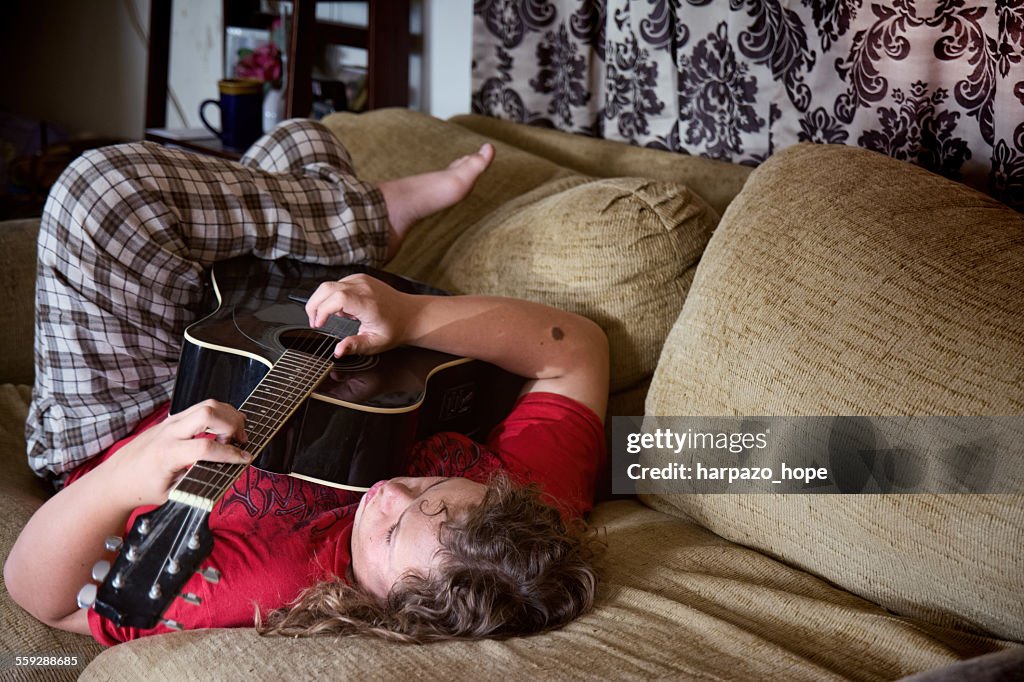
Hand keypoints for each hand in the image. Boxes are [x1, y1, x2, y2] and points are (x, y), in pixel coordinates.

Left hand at [102, 399, 249, 507]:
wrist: (113, 480)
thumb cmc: (139, 488)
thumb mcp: (171, 493)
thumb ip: (197, 480)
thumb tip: (224, 472)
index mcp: (166, 454)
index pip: (206, 447)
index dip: (230, 454)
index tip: (244, 459)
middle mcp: (168, 433)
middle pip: (208, 413)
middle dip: (232, 424)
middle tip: (241, 441)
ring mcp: (170, 422)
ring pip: (206, 405)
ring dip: (227, 415)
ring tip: (236, 434)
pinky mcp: (172, 420)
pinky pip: (199, 408)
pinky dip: (218, 414)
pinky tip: (224, 428)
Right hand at [305, 274, 415, 356]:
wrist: (410, 314)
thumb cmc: (394, 328)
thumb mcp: (375, 342)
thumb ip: (354, 346)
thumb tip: (338, 351)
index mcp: (367, 303)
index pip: (336, 298)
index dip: (321, 310)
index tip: (318, 324)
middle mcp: (363, 287)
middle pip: (326, 288)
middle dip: (314, 305)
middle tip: (315, 322)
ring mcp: (361, 280)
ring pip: (329, 285)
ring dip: (322, 301)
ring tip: (332, 318)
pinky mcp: (359, 278)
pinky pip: (337, 284)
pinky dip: (331, 297)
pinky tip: (342, 310)